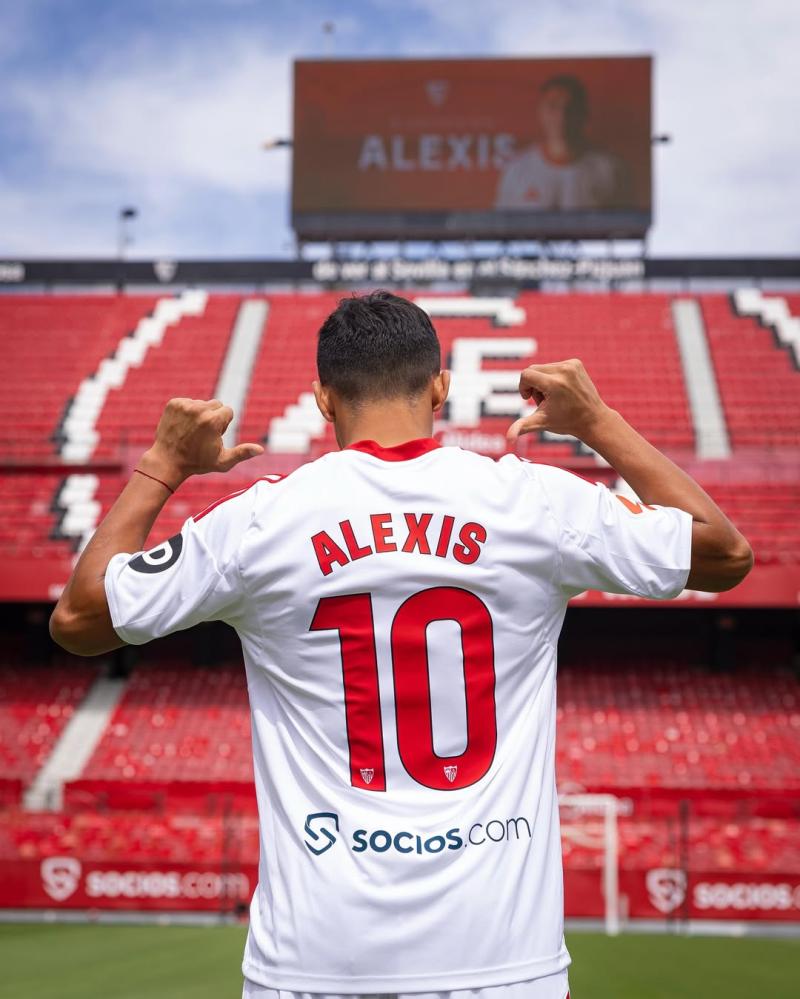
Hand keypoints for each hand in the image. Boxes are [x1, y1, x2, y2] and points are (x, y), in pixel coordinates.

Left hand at [139, 398, 264, 488]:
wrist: (167, 461)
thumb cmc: (197, 463)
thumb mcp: (223, 461)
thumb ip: (242, 453)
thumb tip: (261, 449)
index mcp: (213, 420)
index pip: (228, 411)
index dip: (224, 425)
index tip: (214, 436)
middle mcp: (199, 409)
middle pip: (216, 404)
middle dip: (214, 416)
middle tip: (203, 434)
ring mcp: (184, 405)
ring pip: (202, 403)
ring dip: (200, 414)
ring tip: (191, 431)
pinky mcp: (173, 404)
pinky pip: (188, 402)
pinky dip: (187, 411)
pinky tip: (183, 426)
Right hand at [506, 359, 612, 443]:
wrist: (593, 420)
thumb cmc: (566, 423)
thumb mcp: (541, 423)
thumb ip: (522, 427)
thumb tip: (509, 439)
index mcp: (555, 383)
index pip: (526, 375)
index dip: (523, 388)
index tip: (529, 399)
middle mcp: (564, 370)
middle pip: (533, 370)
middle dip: (533, 385)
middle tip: (544, 401)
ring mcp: (572, 364)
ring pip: (542, 368)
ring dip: (542, 381)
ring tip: (554, 397)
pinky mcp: (576, 363)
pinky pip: (554, 365)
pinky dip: (552, 377)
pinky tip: (561, 390)